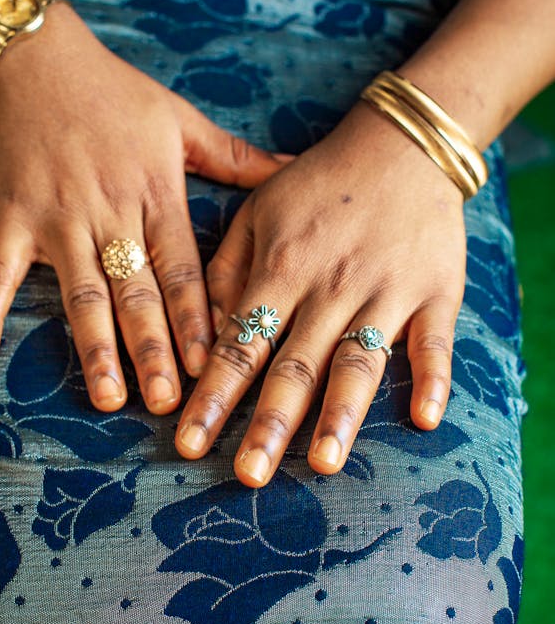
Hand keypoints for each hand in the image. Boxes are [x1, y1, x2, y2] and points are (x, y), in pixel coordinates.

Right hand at [0, 4, 289, 413]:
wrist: (34, 55)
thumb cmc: (113, 90)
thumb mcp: (182, 119)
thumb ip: (236, 158)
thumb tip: (294, 169)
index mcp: (156, 194)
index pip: (183, 270)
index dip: (197, 320)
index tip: (212, 367)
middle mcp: (111, 212)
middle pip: (137, 292)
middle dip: (154, 350)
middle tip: (167, 403)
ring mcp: (57, 217)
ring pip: (80, 291)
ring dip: (94, 347)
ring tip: (107, 397)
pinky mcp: (10, 215)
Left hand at [175, 100, 466, 483]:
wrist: (401, 146)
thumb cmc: (318, 186)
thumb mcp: (255, 212)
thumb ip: (225, 272)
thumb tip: (203, 338)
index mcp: (282, 268)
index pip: (241, 344)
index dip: (213, 395)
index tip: (188, 443)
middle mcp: (331, 286)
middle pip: (296, 364)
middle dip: (268, 423)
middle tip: (246, 476)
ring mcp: (387, 292)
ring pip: (359, 361)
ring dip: (340, 415)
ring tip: (321, 464)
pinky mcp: (436, 294)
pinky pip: (436, 342)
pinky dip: (433, 379)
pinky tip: (424, 420)